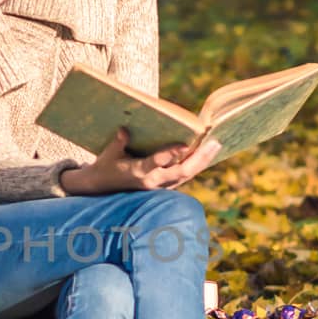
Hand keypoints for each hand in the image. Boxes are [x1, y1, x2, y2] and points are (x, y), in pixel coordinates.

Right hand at [63, 127, 222, 193]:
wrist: (102, 188)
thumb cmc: (105, 167)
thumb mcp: (108, 154)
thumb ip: (118, 143)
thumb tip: (125, 129)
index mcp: (138, 172)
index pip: (158, 162)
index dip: (171, 153)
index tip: (185, 144)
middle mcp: (153, 181)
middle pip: (182, 172)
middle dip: (200, 158)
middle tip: (215, 143)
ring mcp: (160, 186)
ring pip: (187, 175)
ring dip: (202, 161)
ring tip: (215, 145)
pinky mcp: (164, 186)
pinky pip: (184, 175)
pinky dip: (196, 164)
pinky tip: (206, 153)